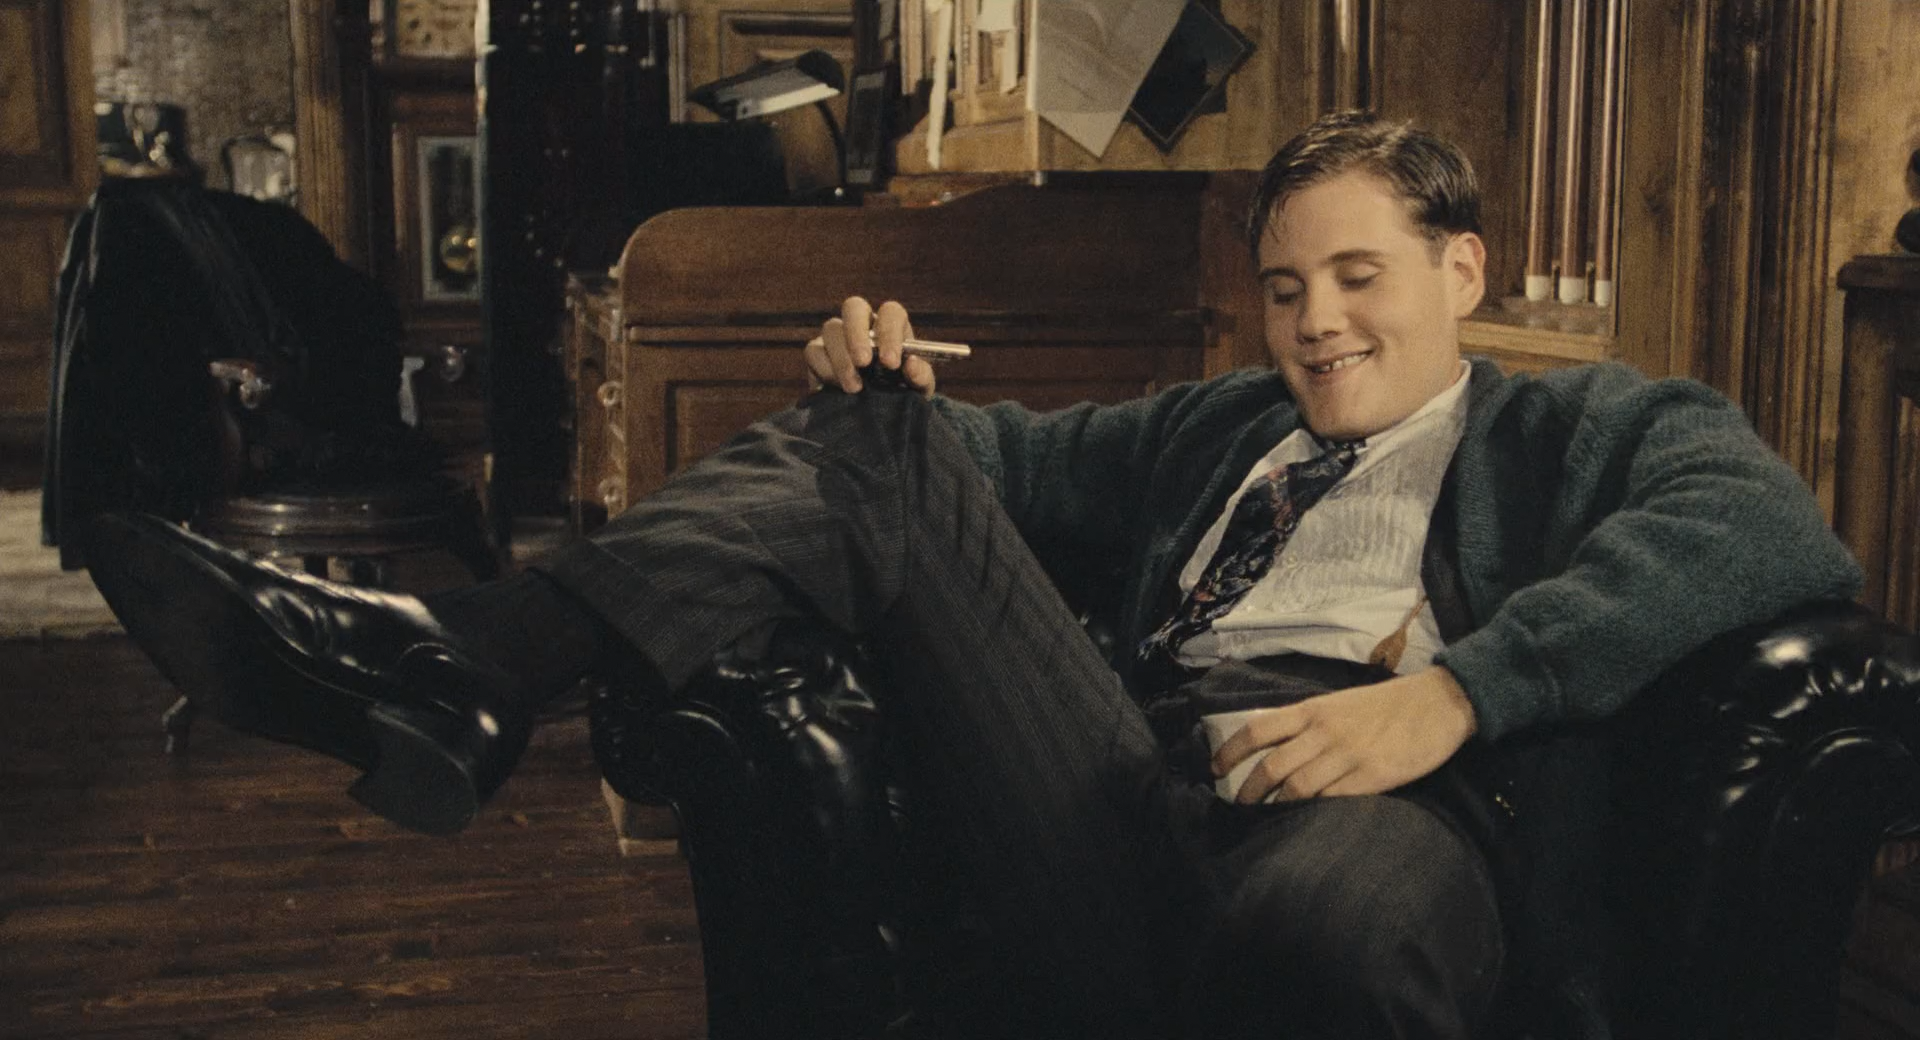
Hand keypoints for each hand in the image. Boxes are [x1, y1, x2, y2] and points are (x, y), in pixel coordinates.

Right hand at [803, 296, 936, 396]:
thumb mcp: (918, 389)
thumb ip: (920, 376)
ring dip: (841, 358)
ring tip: (854, 388)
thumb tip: (911, 364)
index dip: (890, 332)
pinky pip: (813, 351)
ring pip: (831, 328)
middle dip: (857, 334)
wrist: (877, 417)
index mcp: (890, 326)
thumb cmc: (902, 393)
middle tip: (863, 363)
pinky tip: (836, 388)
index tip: (891, 363)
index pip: (890, 313)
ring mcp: (837, 336)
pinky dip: (824, 369)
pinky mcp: (817, 354)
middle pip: (853, 307)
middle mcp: (862, 325)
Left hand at [1211, 666, 1477, 802]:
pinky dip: (1314, 814)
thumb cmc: (1387, 704)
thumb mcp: (1339, 703)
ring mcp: (1348, 756)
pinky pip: (1333, 801)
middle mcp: (1324, 732)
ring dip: (1277, 808)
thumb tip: (1274, 746)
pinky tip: (1306, 822)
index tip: (1214, 769)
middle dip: (1249, 792)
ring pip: (1298, 788)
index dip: (1230, 751)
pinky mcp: (1373, 778)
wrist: (1438, 703)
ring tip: (1267, 820)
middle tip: (1239, 807)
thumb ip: (1308, 723)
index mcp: (1313, 710)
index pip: (1258, 730)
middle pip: (1272, 766)